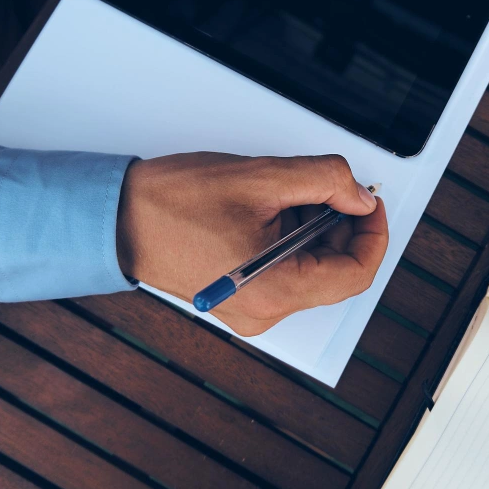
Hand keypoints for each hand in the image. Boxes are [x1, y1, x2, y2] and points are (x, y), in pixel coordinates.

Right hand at [116, 153, 388, 335]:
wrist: (115, 220)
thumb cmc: (172, 203)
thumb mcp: (261, 178)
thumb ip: (324, 180)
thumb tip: (359, 195)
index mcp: (276, 290)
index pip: (355, 274)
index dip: (373, 234)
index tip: (370, 200)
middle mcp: (266, 310)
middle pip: (335, 272)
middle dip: (343, 225)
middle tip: (337, 186)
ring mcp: (252, 306)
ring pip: (312, 267)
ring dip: (317, 227)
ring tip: (297, 189)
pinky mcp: (241, 294)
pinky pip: (287, 268)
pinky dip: (294, 236)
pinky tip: (278, 205)